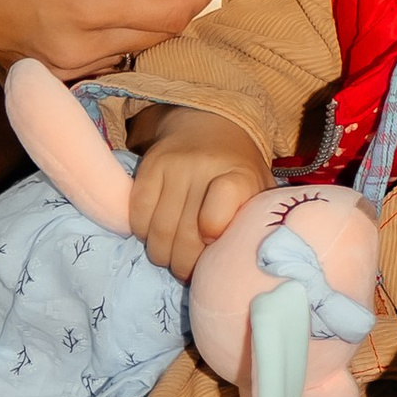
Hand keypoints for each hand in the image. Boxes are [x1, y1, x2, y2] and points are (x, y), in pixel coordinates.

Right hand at [0, 0, 211, 78]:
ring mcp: (67, 69)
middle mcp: (81, 48)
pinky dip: (121, 40)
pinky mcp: (55, 78)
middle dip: (178, 7)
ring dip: (150, 25)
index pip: (167, 13)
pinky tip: (115, 15)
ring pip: (133, 52)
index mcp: (87, 6)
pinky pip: (105, 62)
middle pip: (156, 37)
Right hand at [128, 110, 268, 279]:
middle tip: (188, 271)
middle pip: (185, 235)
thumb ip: (255, 221)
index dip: (212, 234)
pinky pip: (137, 214)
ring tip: (171, 257)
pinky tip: (155, 235)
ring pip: (158, 231)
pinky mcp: (150, 165)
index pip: (219, 211)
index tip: (214, 244)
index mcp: (239, 177)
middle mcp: (204, 168)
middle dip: (183, 265)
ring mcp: (174, 166)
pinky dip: (143, 234)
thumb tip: (249, 266)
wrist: (209, 124)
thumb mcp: (258, 190)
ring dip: (162, 255)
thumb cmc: (238, 170)